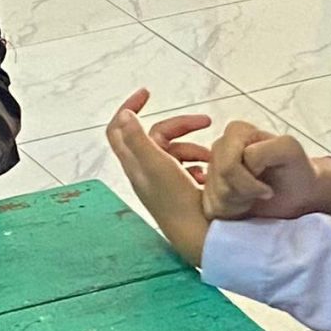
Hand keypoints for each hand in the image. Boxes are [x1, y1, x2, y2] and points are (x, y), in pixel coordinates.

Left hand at [104, 90, 208, 264]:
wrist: (200, 237)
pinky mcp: (178, 192)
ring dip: (193, 147)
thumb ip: (139, 140)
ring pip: (174, 151)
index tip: (149, 93)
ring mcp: (161, 183)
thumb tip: (124, 114)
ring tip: (212, 156)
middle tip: (207, 121)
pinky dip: (199, 163)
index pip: (118, 129)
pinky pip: (187, 167)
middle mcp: (145, 172)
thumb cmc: (178, 202)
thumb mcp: (158, 166)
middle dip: (181, 125)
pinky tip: (210, 172)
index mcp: (135, 164)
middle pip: (156, 135)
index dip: (128, 107)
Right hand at [199, 119, 330, 222]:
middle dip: (243, 194)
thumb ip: (263, 150)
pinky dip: (231, 213)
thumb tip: (242, 163)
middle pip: (218, 182)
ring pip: (214, 196)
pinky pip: (210, 208)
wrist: (299, 195)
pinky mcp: (209, 190)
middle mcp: (220, 147)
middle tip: (263, 193)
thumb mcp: (289, 151)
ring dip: (239, 204)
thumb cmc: (297, 172)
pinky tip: (246, 205)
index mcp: (236, 132)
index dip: (249, 184)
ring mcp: (212, 168)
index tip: (268, 188)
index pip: (228, 166)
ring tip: (256, 198)